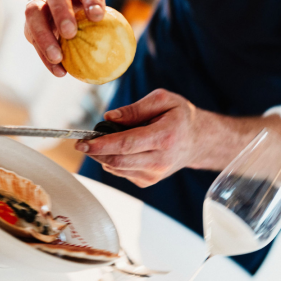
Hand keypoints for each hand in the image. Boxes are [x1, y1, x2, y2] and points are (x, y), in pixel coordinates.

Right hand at [24, 0, 105, 76]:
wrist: (60, 7)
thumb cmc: (87, 17)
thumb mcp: (100, 17)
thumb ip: (108, 26)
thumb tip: (123, 50)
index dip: (93, 0)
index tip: (98, 17)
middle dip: (62, 12)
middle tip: (70, 33)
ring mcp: (39, 4)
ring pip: (34, 14)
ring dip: (45, 36)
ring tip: (58, 58)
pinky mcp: (29, 24)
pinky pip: (33, 38)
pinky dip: (45, 56)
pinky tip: (59, 71)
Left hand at [75, 89, 215, 187]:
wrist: (197, 141)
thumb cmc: (179, 117)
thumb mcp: (162, 100)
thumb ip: (135, 108)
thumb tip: (109, 117)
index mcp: (165, 137)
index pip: (126, 144)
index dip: (101, 144)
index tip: (82, 142)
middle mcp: (160, 160)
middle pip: (118, 160)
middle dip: (95, 152)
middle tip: (82, 141)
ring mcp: (154, 174)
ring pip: (116, 168)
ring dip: (102, 155)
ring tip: (104, 140)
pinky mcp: (148, 181)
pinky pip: (121, 172)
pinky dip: (113, 160)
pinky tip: (120, 149)